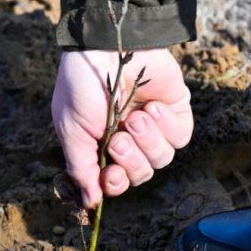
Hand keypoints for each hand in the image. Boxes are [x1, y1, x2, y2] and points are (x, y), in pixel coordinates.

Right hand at [51, 49, 192, 207]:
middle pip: (141, 174)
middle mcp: (129, 140)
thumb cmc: (83, 86)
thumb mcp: (71, 130)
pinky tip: (152, 107)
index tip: (110, 175)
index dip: (116, 184)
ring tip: (135, 117)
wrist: (107, 45)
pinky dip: (166, 125)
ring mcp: (154, 127)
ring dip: (147, 141)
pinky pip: (180, 137)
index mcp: (102, 146)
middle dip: (131, 160)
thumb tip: (90, 204)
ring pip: (161, 159)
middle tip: (118, 137)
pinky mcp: (175, 112)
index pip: (116, 182)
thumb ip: (81, 169)